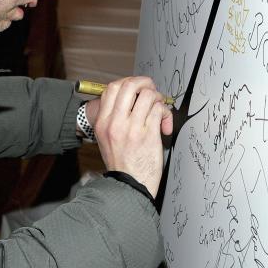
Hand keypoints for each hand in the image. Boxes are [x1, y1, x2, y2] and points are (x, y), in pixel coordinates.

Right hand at [90, 76, 172, 197]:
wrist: (130, 185)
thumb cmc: (121, 163)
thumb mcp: (106, 138)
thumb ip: (114, 117)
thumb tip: (132, 98)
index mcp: (102, 122)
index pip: (111, 88)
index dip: (128, 83)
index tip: (137, 89)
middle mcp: (115, 122)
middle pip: (129, 85)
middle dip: (145, 82)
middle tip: (151, 91)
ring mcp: (131, 128)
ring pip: (147, 94)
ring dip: (158, 98)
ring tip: (159, 110)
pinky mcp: (148, 134)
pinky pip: (159, 110)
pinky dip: (165, 113)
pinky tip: (164, 124)